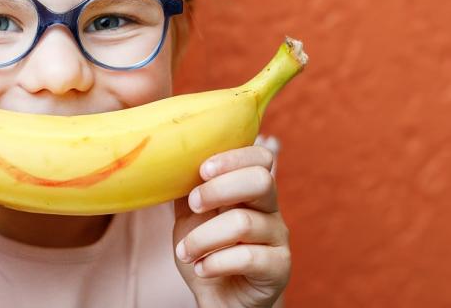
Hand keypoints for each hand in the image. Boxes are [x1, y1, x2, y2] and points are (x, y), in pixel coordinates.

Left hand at [172, 144, 290, 307]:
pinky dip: (215, 262)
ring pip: (243, 222)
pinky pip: (247, 257)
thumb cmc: (206, 252)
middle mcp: (270, 209)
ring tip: (185, 252)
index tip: (202, 170)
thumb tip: (171, 160)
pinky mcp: (279, 267)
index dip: (234, 157)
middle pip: (261, 180)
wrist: (217, 298)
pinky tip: (201, 268)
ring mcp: (278, 238)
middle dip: (218, 189)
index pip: (260, 157)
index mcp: (251, 190)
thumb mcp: (190, 217)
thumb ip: (187, 189)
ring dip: (202, 237)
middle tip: (193, 204)